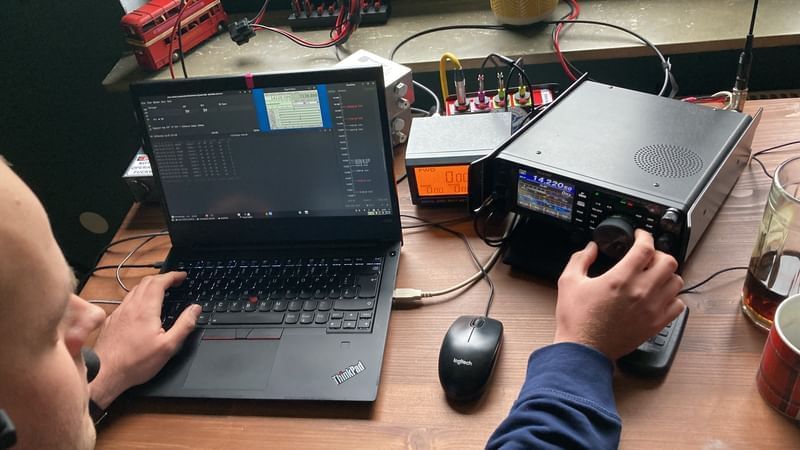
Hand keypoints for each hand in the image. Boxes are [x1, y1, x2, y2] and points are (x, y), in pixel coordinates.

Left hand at [89, 272, 199, 407]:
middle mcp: (130, 307)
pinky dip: (138, 296)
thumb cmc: (136, 363)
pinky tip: (142, 307)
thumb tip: (195, 309)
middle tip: (174, 281)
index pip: (159, 282)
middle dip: (162, 278)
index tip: (182, 276)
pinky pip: (126, 301)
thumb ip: (184, 325)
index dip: (172, 276)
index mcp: (146, 310)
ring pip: (134, 290)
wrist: (105, 374)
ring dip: (150, 286)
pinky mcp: (111, 321)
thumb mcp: (168, 346)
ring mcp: (119, 313)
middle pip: (146, 282)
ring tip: (161, 291)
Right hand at [553, 230, 685, 360]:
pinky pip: (678, 305)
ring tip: (654, 276)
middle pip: (668, 261)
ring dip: (666, 275)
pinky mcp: (656, 324)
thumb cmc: (577, 319)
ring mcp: (652, 309)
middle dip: (658, 254)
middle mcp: (641, 292)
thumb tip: (591, 248)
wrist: (584, 350)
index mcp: (620, 278)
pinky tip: (659, 297)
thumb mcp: (569, 282)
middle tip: (647, 257)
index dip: (645, 236)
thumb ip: (581, 259)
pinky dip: (672, 297)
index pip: (646, 248)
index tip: (640, 236)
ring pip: (676, 282)